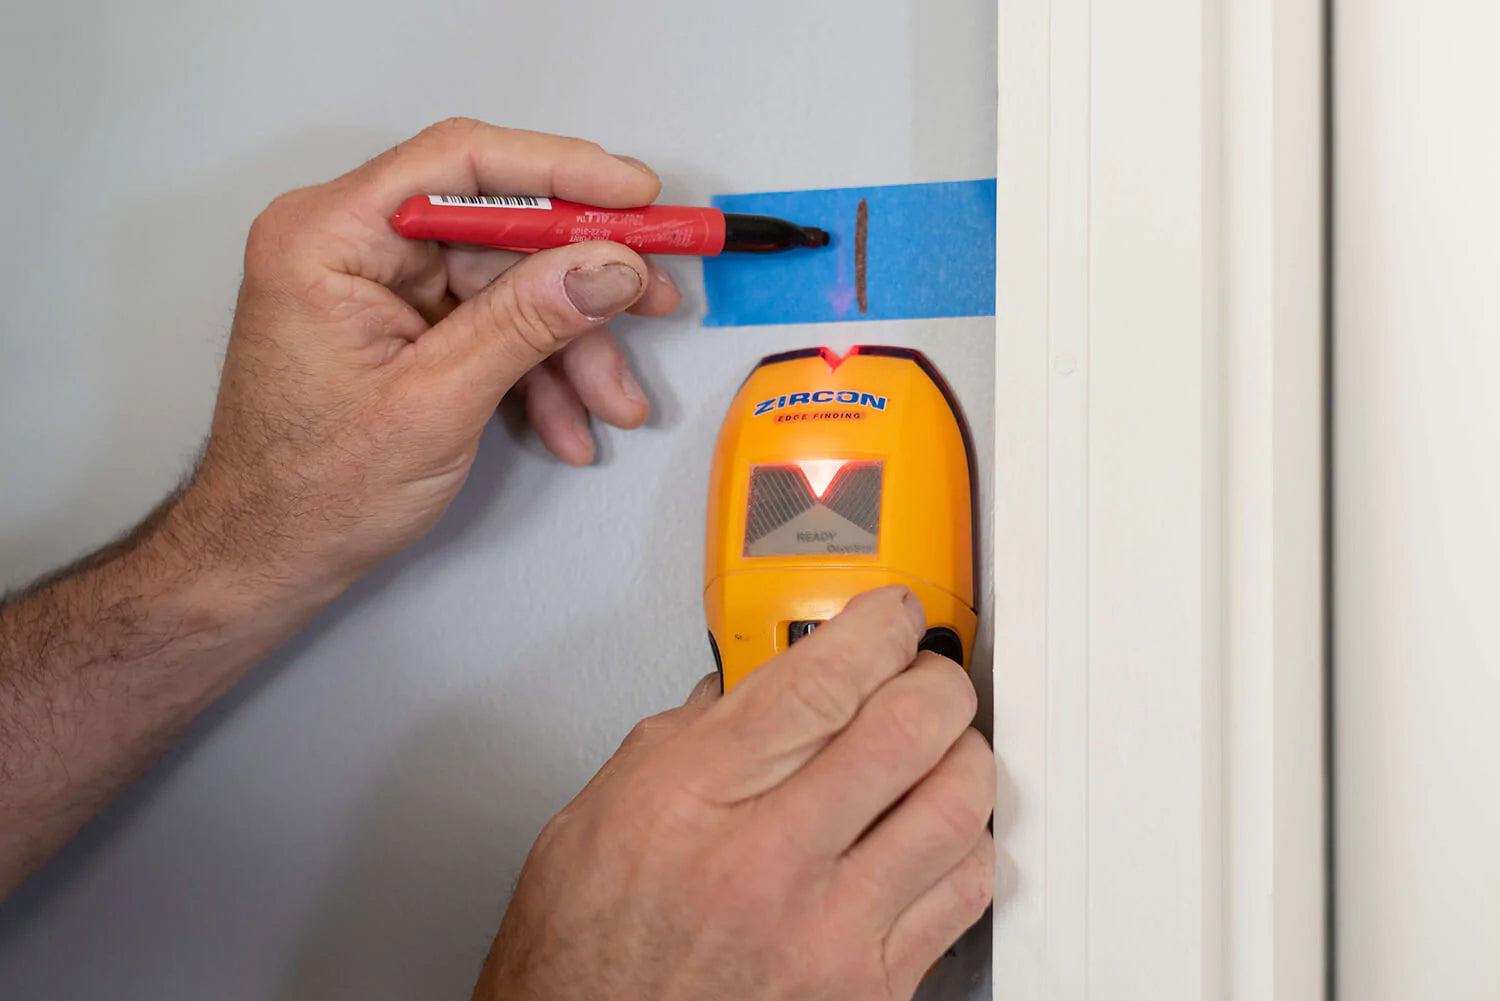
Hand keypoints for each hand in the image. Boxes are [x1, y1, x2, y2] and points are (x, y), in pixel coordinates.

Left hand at [179, 118, 680, 595]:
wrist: (269, 559)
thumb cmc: (312, 492)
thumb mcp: (437, 402)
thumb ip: (527, 324)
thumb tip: (608, 268)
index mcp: (329, 236)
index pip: (461, 163)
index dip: (561, 170)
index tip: (635, 195)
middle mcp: (352, 243)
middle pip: (498, 229)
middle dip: (580, 282)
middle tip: (654, 297)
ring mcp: (380, 286)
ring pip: (507, 287)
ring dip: (569, 347)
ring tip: (615, 400)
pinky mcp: (405, 325)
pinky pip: (492, 327)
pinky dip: (536, 373)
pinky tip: (568, 423)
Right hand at [475, 587, 994, 1000]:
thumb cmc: (585, 951)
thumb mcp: (597, 813)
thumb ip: (680, 740)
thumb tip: (746, 688)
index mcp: (692, 803)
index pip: (820, 684)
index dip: (877, 628)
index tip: (890, 615)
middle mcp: (770, 867)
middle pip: (908, 731)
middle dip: (935, 679)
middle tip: (924, 673)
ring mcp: (831, 935)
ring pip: (958, 808)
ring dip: (962, 756)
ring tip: (939, 747)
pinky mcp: (872, 990)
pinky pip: (964, 894)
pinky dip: (967, 844)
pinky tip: (936, 831)